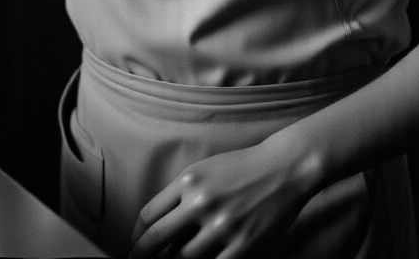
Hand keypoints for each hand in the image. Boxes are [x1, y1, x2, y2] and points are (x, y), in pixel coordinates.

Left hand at [129, 134, 318, 258]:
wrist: (283, 169)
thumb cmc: (241, 168)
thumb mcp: (204, 169)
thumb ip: (180, 193)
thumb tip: (158, 224)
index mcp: (188, 180)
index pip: (149, 215)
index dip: (137, 236)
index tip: (135, 245)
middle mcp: (201, 202)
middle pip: (157, 239)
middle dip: (141, 256)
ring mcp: (222, 225)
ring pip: (182, 258)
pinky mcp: (243, 245)